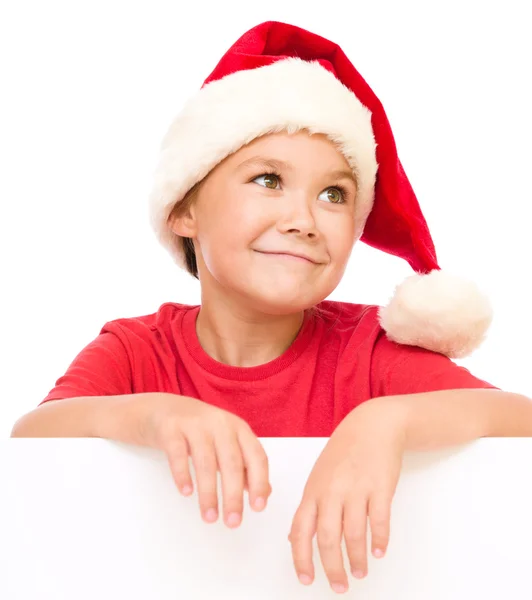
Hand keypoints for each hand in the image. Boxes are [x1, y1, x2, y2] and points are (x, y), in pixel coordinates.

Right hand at [128, 392, 271, 527]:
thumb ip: (244, 466)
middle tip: (233, 522)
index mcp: (238, 428)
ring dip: (208, 493)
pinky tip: (186, 492)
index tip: (258, 507)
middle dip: (233, 495)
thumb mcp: (225, 443)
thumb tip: (264, 493)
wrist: (162, 409)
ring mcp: (195, 423)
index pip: (256, 455)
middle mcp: (220, 423)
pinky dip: (182, 474)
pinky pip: (177, 453)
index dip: (260, 482)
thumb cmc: (199, 430)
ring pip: (205, 461)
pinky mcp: (171, 428)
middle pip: (231, 462)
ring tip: (209, 517)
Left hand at [288, 397, 407, 592]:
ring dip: (358, 559)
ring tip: (360, 572)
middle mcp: (332, 491)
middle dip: (332, 568)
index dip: (301, 557)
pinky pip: (379, 520)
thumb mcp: (319, 476)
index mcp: (314, 490)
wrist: (372, 425)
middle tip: (339, 587)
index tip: (306, 579)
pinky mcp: (380, 486)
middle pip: (328, 538)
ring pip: (354, 533)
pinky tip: (379, 552)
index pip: (301, 529)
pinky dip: (379, 540)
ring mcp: (357, 488)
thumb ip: (309, 507)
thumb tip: (294, 538)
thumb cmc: (344, 452)